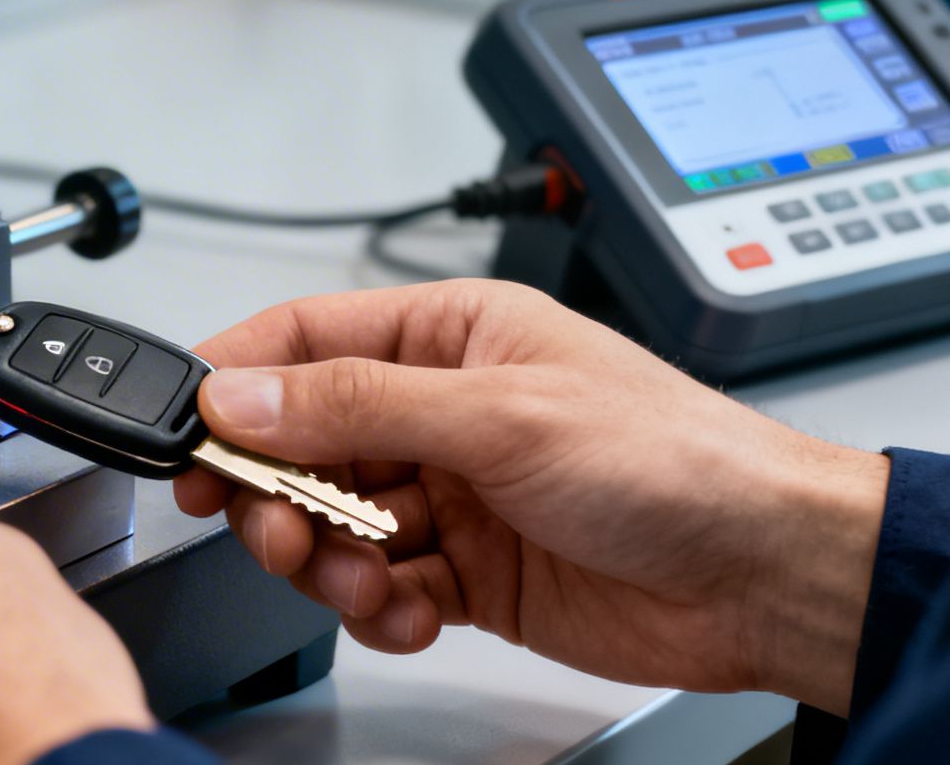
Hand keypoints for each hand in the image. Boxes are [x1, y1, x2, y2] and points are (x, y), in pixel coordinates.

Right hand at [172, 280, 887, 714]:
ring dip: (327, 560)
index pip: (303, 338)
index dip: (233, 381)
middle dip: (275, 492)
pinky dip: (377, 609)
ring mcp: (453, 492)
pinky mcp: (469, 570)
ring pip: (333, 522)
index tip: (183, 432)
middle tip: (274, 529)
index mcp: (448, 336)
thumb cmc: (673, 458)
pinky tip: (408, 613)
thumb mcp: (498, 414)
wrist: (766, 576)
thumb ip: (356, 402)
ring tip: (357, 580)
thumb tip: (241, 393)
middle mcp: (442, 408)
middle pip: (303, 440)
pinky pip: (381, 588)